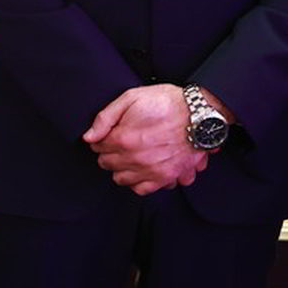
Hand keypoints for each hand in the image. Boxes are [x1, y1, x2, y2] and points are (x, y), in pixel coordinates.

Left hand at [84, 85, 207, 195]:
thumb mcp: (132, 97)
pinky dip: (138, 182)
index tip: (109, 134)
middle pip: (107, 163)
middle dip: (109, 153)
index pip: (97, 146)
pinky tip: (141, 170)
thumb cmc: (167, 102)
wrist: (199, 114)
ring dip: (121, 168)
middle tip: (119, 144)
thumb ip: (106, 117)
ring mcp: (150, 170)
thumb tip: (89, 136)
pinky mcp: (165, 178)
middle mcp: (135, 158)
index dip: (101, 138)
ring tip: (129, 157)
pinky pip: (142, 189)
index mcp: (123, 138)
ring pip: (121, 179)